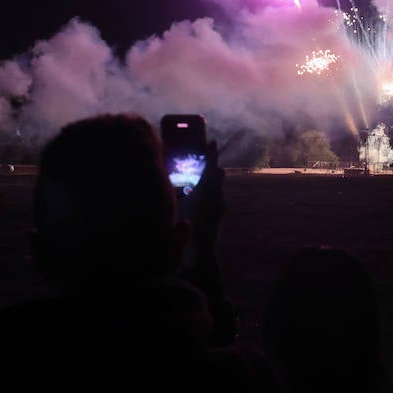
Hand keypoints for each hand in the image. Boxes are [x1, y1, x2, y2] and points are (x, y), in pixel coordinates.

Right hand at [178, 140, 224, 266]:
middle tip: (205, 157)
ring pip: (218, 186)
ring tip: (201, 177)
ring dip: (211, 180)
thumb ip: (176, 188)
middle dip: (211, 165)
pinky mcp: (220, 212)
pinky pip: (217, 196)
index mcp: (205, 189)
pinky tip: (201, 196)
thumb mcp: (176, 204)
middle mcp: (216, 195)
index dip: (211, 152)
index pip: (210, 165)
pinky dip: (210, 192)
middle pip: (217, 174)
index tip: (212, 141)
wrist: (200, 251)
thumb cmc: (184, 226)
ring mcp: (220, 204)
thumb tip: (171, 176)